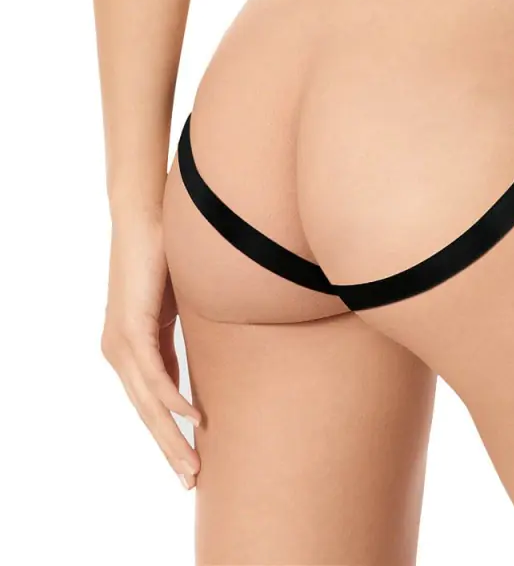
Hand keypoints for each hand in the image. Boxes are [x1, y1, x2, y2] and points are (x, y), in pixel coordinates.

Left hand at [100, 213, 201, 488]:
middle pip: (146, 412)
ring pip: (147, 402)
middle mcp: (120, 352)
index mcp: (133, 349)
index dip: (171, 434)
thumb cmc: (168, 256)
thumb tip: (212, 358)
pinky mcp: (129, 326)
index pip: (152, 402)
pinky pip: (152, 373)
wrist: (148, 216)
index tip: (192, 459)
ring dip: (171, 436)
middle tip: (190, 480)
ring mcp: (121, 342)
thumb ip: (186, 338)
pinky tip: (192, 417)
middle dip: (169, 448)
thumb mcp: (181, 308)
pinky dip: (171, 398)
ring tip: (193, 464)